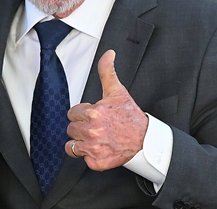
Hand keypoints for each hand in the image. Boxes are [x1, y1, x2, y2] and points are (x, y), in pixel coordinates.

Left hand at [65, 50, 148, 170]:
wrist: (145, 140)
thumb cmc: (130, 117)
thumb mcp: (117, 91)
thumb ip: (107, 71)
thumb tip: (108, 54)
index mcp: (93, 113)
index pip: (72, 113)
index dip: (82, 114)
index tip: (93, 115)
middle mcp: (91, 131)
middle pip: (71, 129)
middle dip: (81, 128)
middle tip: (96, 127)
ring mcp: (93, 148)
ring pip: (71, 146)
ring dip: (80, 143)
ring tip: (94, 139)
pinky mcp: (96, 162)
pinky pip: (82, 159)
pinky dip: (90, 156)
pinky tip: (100, 149)